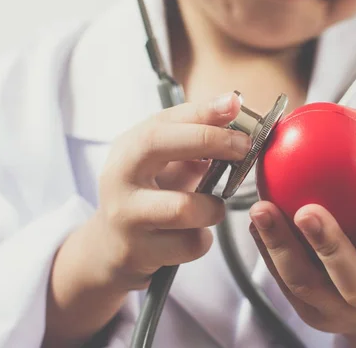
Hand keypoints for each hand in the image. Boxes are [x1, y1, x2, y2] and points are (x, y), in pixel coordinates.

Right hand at [44, 92, 251, 345]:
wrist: (111, 248)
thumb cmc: (149, 195)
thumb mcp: (163, 162)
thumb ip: (193, 136)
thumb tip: (234, 106)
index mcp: (128, 148)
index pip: (164, 120)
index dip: (202, 111)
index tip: (235, 105)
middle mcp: (119, 176)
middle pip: (158, 144)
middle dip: (208, 139)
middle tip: (244, 145)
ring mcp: (125, 215)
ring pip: (184, 207)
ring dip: (212, 207)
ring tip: (211, 208)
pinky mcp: (137, 251)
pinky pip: (190, 244)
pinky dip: (202, 239)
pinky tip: (193, 234)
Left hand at [249, 202, 355, 346]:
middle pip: (349, 283)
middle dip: (328, 245)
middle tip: (307, 211)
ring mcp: (334, 310)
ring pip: (303, 283)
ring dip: (280, 245)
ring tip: (262, 209)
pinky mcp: (305, 309)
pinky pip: (281, 281)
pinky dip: (266, 249)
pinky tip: (257, 221)